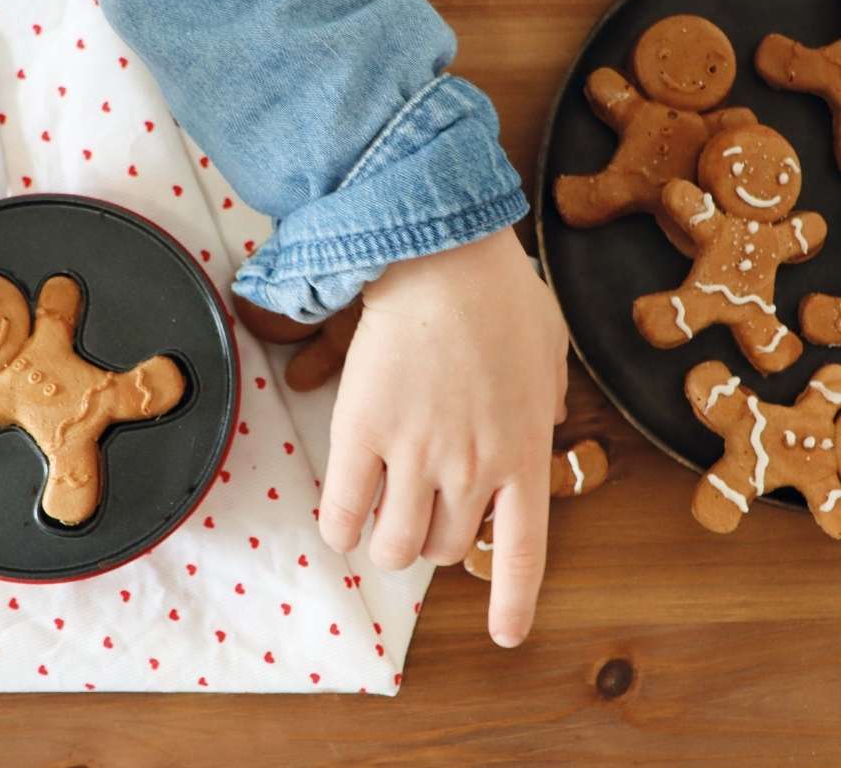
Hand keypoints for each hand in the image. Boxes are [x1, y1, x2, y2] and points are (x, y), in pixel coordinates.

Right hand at [318, 225, 568, 646]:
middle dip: (432, 542)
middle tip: (421, 512)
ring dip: (386, 544)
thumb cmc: (500, 294)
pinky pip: (343, 514)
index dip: (512, 602)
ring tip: (380, 518)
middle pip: (445, 550)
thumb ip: (550, 400)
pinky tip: (341, 520)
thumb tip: (543, 423)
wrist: (440, 256)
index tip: (504, 634)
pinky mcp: (362, 433)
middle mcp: (472, 468)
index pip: (523, 552)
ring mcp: (415, 455)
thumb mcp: (550, 350)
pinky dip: (340, 529)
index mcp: (523, 451)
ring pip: (394, 547)